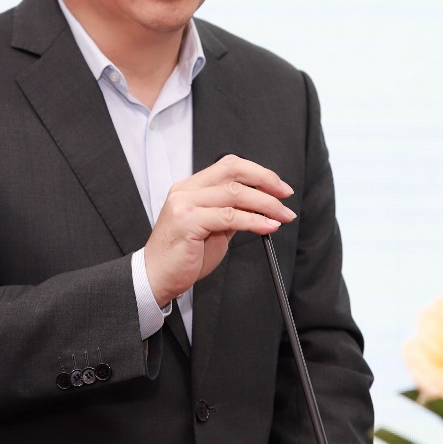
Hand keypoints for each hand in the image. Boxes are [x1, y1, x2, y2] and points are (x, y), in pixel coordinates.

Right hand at [143, 154, 295, 306]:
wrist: (157, 277)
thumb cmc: (183, 256)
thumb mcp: (212, 228)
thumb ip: (231, 213)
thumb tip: (261, 205)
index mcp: (190, 187)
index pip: (229, 166)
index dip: (258, 172)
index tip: (279, 187)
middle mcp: (186, 190)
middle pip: (233, 171)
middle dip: (266, 181)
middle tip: (285, 196)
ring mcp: (185, 204)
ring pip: (235, 193)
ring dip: (266, 204)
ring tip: (282, 215)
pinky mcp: (187, 222)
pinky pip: (228, 216)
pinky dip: (254, 220)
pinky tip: (267, 226)